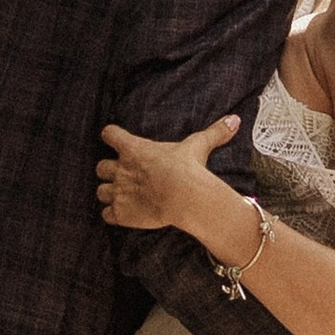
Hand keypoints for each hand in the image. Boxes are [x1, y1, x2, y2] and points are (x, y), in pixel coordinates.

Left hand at [96, 116, 241, 234]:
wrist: (185, 196)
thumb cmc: (188, 168)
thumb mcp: (198, 146)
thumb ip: (213, 132)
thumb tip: (235, 119)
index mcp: (133, 148)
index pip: (109, 134)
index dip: (111, 137)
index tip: (116, 140)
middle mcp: (121, 169)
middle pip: (99, 167)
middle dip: (108, 172)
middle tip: (123, 175)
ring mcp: (119, 192)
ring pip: (100, 192)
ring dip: (109, 194)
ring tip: (123, 196)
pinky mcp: (121, 213)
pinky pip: (106, 215)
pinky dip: (112, 215)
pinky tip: (124, 215)